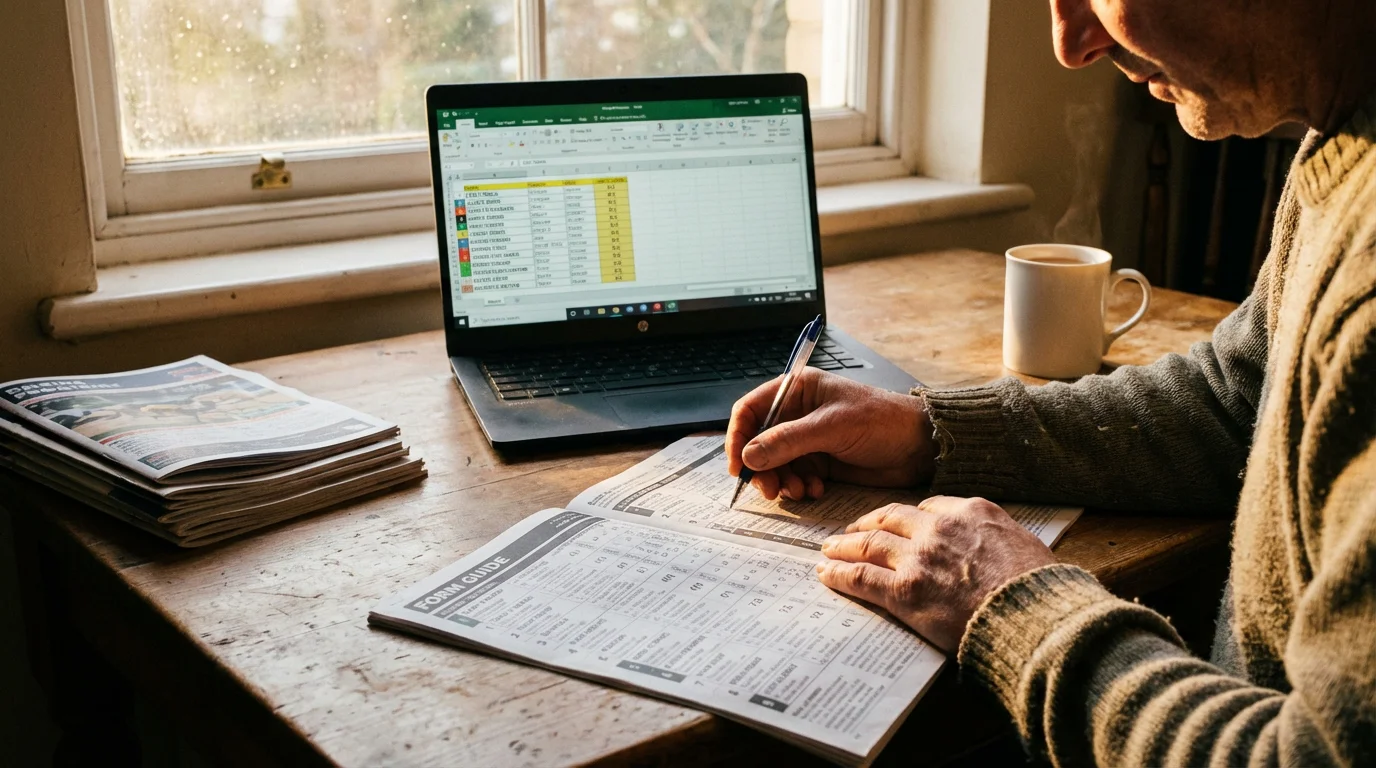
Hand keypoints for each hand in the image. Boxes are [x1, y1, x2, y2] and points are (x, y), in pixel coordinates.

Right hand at [726, 368, 935, 500]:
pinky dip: (799, 487)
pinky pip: (794, 477)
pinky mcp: (820, 462)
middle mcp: (797, 413)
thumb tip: (750, 455)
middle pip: (758, 442)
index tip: (738, 464)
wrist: (918, 447)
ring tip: (800, 490)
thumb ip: (788, 440)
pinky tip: (817, 489)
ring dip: (782, 481)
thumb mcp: (832, 427)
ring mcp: (807, 439)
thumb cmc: (882, 421)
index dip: (738, 436)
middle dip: (761, 467)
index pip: (751, 410)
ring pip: (774, 464)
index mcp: (797, 390)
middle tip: (770, 489)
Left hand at [816, 497, 1055, 652]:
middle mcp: (939, 528)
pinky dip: (839, 574)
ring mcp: (918, 558)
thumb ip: (996, 538)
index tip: (894, 523)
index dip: (905, 517)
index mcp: (971, 511)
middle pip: (889, 519)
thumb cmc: (1040, 588)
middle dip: (866, 524)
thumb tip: (991, 548)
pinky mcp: (904, 591)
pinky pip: (861, 577)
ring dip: (843, 546)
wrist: (1034, 617)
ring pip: (868, 544)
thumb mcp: (1024, 544)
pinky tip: (826, 573)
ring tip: (829, 549)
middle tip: (852, 531)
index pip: (927, 508)